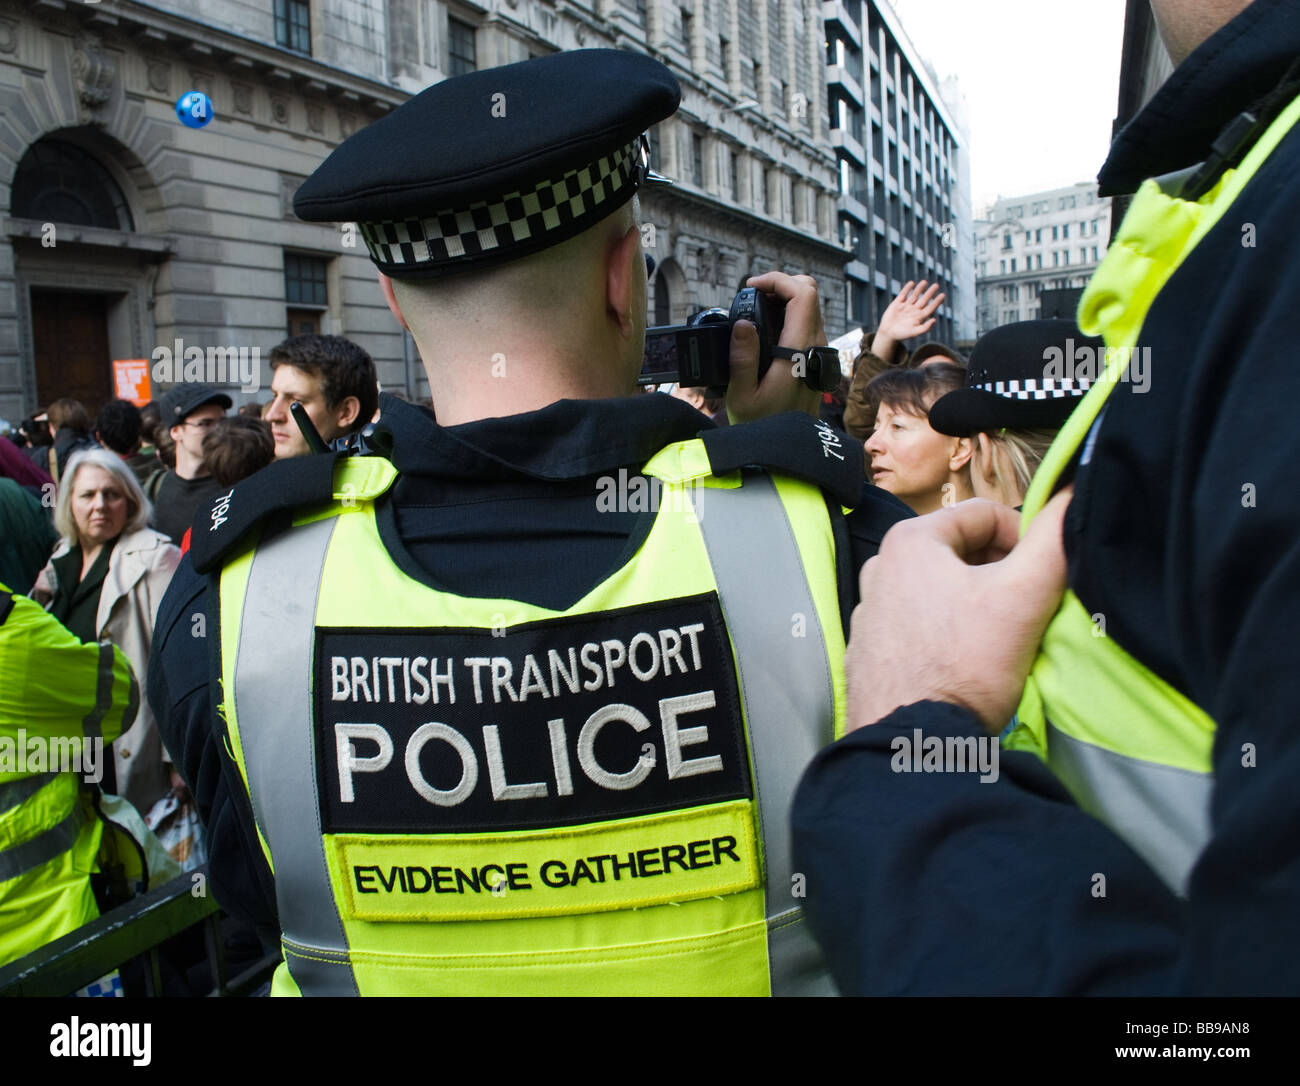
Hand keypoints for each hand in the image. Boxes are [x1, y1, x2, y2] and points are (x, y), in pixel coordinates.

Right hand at [726, 271, 823, 423]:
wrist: (788, 450)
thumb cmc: (762, 426)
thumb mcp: (741, 396)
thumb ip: (742, 357)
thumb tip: (742, 323)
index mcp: (801, 350)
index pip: (803, 294)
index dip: (777, 280)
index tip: (751, 288)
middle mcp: (816, 345)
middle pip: (810, 292)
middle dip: (781, 284)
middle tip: (752, 296)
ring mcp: (819, 350)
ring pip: (809, 306)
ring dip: (784, 298)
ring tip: (754, 309)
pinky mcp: (815, 357)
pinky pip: (806, 322)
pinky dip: (787, 314)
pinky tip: (764, 327)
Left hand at [845, 490, 1071, 731]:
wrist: (911, 745)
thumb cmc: (964, 665)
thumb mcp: (1022, 597)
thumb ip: (1054, 540)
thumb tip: (1073, 494)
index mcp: (909, 541)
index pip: (986, 514)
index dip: (1026, 540)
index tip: (1044, 578)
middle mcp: (879, 569)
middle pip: (961, 552)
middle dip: (1001, 574)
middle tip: (1027, 611)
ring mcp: (870, 612)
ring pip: (942, 590)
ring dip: (977, 606)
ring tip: (999, 642)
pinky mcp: (871, 652)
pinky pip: (921, 626)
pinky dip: (949, 634)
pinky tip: (967, 665)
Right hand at [872, 280, 945, 364]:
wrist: (887, 334)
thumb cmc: (901, 335)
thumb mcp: (914, 333)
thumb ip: (924, 328)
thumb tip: (934, 320)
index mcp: (919, 317)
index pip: (930, 307)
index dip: (937, 302)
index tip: (943, 295)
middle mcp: (914, 310)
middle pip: (924, 300)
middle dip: (930, 293)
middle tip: (936, 285)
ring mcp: (906, 306)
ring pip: (915, 295)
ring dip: (920, 288)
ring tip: (925, 282)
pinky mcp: (897, 303)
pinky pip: (903, 294)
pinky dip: (907, 289)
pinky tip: (912, 283)